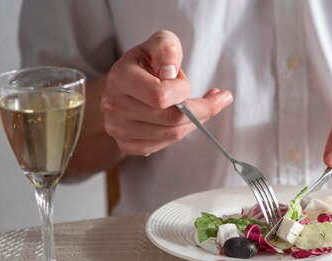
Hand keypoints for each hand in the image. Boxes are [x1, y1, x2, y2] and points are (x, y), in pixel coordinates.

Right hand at [100, 30, 232, 156]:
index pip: (161, 96)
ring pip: (173, 135)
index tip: (186, 82)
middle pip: (172, 119)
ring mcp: (119, 128)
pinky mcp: (127, 144)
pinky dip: (180, 133)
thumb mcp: (158, 44)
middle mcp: (115, 106)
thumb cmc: (146, 64)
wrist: (125, 85)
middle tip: (217, 99)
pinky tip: (185, 120)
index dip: (183, 91)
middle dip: (200, 109)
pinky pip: (164, 146)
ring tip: (201, 108)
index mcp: (121, 78)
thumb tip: (170, 72)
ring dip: (195, 122)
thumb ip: (166, 49)